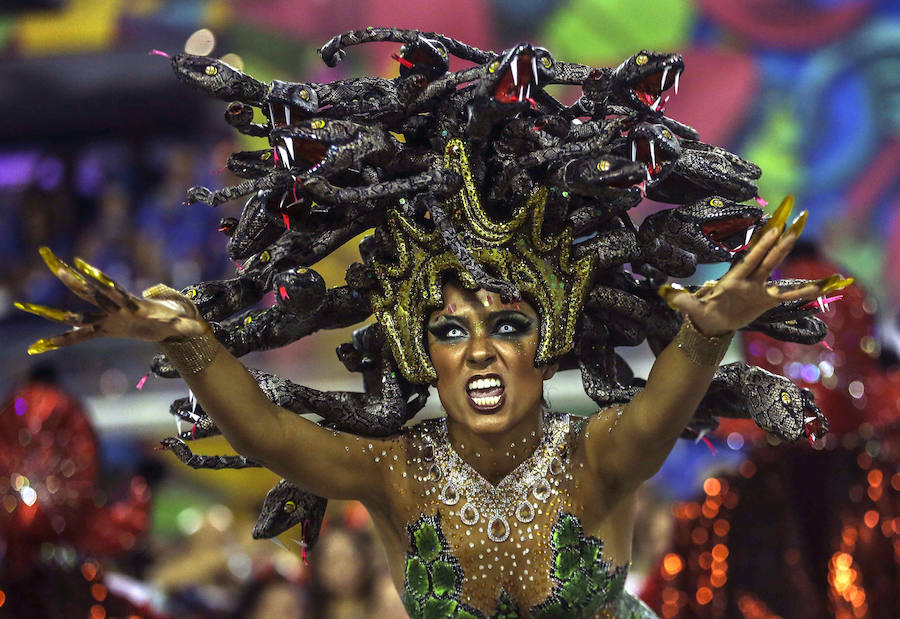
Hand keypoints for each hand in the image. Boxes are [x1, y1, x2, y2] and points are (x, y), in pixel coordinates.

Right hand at [15, 247, 208, 353]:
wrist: (164, 323)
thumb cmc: (171, 319)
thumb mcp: (181, 324)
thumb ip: (190, 325)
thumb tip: (205, 329)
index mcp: (128, 303)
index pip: (112, 289)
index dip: (99, 278)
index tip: (83, 264)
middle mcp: (112, 308)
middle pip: (88, 292)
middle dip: (71, 278)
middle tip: (52, 262)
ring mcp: (103, 318)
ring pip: (75, 311)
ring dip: (52, 310)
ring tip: (24, 306)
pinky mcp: (100, 330)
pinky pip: (76, 336)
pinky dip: (59, 341)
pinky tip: (38, 347)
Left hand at [658, 196, 852, 336]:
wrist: (711, 324)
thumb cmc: (701, 313)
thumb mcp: (691, 308)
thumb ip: (681, 300)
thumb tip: (664, 292)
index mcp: (733, 279)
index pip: (750, 259)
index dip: (762, 245)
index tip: (773, 229)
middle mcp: (748, 279)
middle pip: (768, 256)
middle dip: (781, 239)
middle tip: (797, 219)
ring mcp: (758, 288)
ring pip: (776, 267)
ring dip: (787, 252)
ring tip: (801, 234)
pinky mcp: (765, 300)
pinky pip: (787, 295)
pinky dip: (802, 292)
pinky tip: (820, 287)